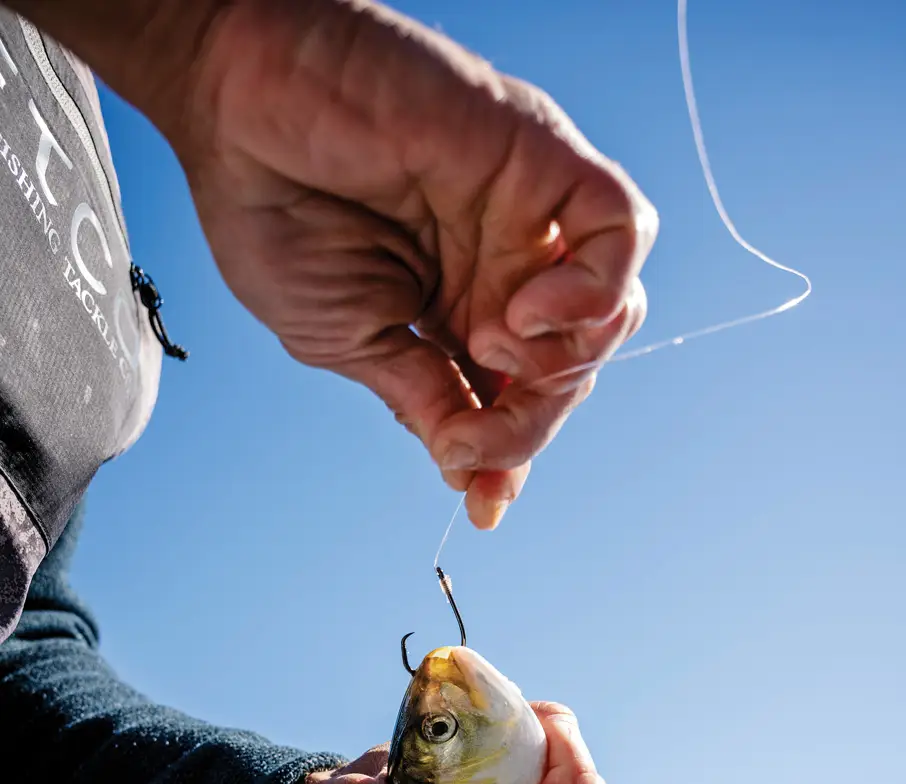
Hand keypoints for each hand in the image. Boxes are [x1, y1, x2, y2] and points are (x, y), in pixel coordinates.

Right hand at [125, 0, 655, 528]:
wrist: (230, 101)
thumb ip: (422, 398)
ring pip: (613, 313)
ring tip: (491, 352)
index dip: (511, 454)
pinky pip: (621, 230)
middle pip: (571, 370)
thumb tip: (469, 474)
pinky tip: (523, 313)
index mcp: (457, 312)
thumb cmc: (272, 211)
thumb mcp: (347, 340)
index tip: (486, 506)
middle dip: (529, 426)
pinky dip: (593, 288)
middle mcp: (504, 269)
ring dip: (564, 366)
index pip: (519, 399)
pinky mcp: (539, 155)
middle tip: (468, 441)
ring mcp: (526, 216)